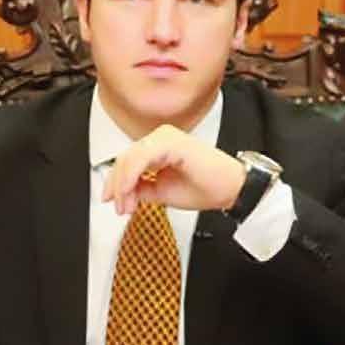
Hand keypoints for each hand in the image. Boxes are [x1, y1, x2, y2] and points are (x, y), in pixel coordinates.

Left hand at [103, 125, 245, 214]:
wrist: (230, 189)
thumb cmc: (204, 187)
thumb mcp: (162, 192)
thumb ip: (141, 189)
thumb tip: (123, 194)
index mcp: (158, 146)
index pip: (127, 160)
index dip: (116, 183)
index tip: (114, 203)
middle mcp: (161, 137)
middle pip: (125, 158)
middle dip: (118, 186)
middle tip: (120, 208)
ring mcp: (166, 137)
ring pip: (130, 158)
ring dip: (123, 184)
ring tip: (126, 205)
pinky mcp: (171, 142)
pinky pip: (142, 158)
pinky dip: (132, 176)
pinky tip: (130, 192)